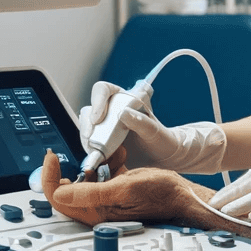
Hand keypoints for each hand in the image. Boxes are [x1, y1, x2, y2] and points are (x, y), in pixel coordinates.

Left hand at [41, 152, 197, 224]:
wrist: (182, 195)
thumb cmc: (160, 195)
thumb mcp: (124, 189)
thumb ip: (90, 193)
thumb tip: (59, 193)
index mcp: (95, 213)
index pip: (58, 198)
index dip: (49, 178)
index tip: (51, 158)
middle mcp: (97, 208)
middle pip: (67, 189)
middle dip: (67, 169)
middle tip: (67, 156)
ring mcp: (106, 199)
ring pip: (84, 180)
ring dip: (91, 164)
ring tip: (105, 155)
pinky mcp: (116, 190)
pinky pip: (101, 175)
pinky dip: (106, 162)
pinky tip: (118, 156)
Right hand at [79, 80, 225, 172]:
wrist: (162, 159)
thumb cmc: (162, 140)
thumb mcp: (155, 132)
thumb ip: (142, 122)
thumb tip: (124, 113)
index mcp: (124, 99)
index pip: (103, 90)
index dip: (97, 101)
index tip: (98, 118)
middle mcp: (111, 111)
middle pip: (90, 111)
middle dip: (88, 125)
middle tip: (92, 138)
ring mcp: (104, 128)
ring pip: (87, 128)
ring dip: (88, 140)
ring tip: (98, 152)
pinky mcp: (102, 144)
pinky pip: (89, 145)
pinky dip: (91, 152)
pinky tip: (100, 159)